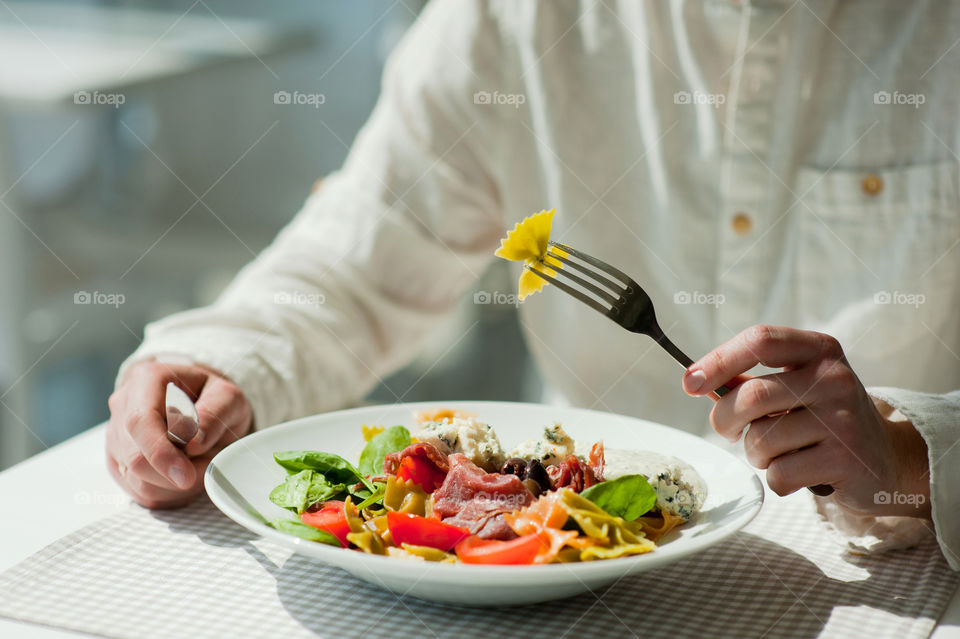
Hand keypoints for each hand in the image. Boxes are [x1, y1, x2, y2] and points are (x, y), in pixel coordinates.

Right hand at [106, 361, 252, 508]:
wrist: (202, 403)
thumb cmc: (213, 398)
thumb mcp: (228, 396)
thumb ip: (215, 414)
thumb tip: (193, 443)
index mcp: (146, 380)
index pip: (140, 422)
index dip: (161, 453)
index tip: (186, 476)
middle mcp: (123, 407)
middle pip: (134, 457)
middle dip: (173, 474)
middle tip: (207, 466)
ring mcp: (116, 437)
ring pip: (136, 480)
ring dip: (174, 484)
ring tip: (199, 464)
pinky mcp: (119, 463)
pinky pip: (140, 492)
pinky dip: (169, 493)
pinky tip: (185, 475)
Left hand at [682, 325, 930, 517]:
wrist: (885, 459)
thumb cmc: (823, 417)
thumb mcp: (796, 386)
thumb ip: (748, 380)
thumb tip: (696, 380)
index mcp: (819, 349)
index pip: (760, 340)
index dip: (717, 360)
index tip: (689, 383)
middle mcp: (835, 378)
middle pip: (751, 396)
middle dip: (724, 420)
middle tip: (727, 430)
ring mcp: (843, 419)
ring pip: (761, 440)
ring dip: (755, 453)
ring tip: (780, 451)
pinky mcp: (845, 460)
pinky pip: (779, 473)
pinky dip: (776, 478)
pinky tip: (800, 472)